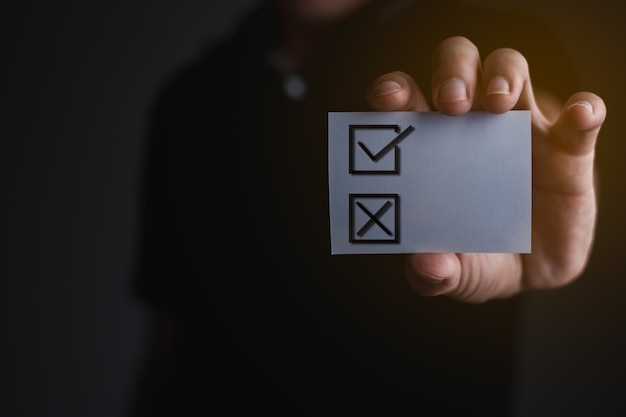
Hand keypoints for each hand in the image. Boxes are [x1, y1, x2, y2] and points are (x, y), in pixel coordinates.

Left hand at [366, 36, 605, 302]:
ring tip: (498, 103)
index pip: (406, 101)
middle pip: (458, 65)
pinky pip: (581, 118)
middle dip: (452, 72)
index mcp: (432, 146)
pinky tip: (579, 116)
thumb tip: (425, 266)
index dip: (393, 90)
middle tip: (451, 103)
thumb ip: (435, 275)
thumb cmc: (480, 257)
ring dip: (503, 74)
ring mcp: (520, 130)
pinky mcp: (568, 150)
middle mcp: (471, 125)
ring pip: (509, 69)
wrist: (534, 270)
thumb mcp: (456, 274)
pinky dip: (582, 111)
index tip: (388, 97)